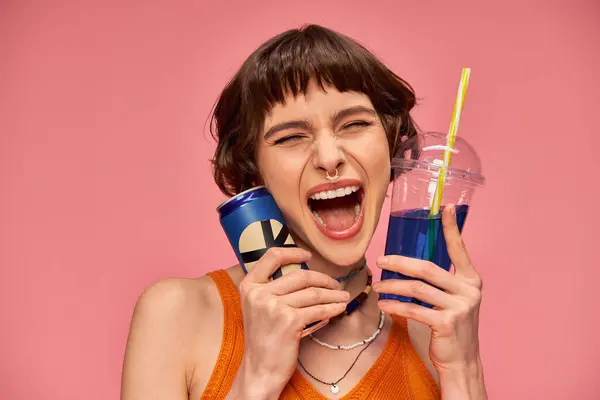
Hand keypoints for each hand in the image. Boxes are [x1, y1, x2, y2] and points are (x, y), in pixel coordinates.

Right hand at [228, 247, 348, 398]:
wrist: (260, 369)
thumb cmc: (263, 338)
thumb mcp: (257, 307)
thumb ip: (271, 288)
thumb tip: (303, 272)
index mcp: (249, 286)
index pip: (271, 256)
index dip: (292, 252)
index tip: (308, 256)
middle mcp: (259, 294)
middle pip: (300, 276)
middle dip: (324, 279)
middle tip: (336, 284)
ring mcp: (274, 307)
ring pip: (313, 293)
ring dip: (333, 294)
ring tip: (343, 296)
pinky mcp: (290, 321)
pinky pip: (318, 309)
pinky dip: (332, 307)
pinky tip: (339, 308)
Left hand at [372, 205, 482, 372]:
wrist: (461, 361)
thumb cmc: (451, 326)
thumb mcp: (453, 300)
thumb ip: (440, 282)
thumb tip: (407, 262)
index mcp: (471, 280)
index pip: (459, 249)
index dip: (452, 228)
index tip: (447, 208)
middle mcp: (468, 291)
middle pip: (427, 268)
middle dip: (399, 262)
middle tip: (380, 260)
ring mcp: (459, 307)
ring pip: (417, 288)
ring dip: (392, 285)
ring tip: (377, 285)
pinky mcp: (446, 323)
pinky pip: (414, 309)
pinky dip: (395, 305)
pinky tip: (383, 303)